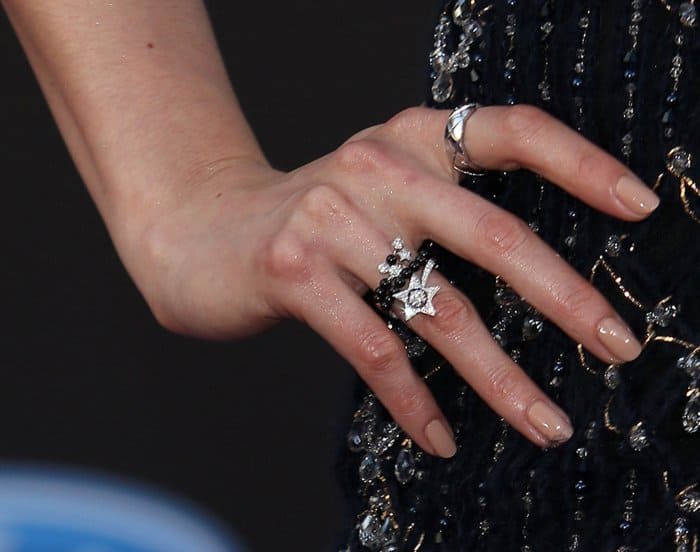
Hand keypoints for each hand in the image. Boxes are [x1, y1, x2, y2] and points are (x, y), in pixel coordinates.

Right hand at [135, 104, 657, 456]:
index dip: (580, 163)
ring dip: (499, 376)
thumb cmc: (309, 222)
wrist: (200, 228)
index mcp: (409, 139)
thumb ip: (442, 211)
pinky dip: (414, 400)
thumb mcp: (377, 191)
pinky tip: (441, 436)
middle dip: (564, 297)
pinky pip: (372, 348)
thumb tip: (539, 279)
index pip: (511, 129)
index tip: (636, 207)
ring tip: (543, 423)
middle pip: (491, 233)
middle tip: (616, 344)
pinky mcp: (293, 270)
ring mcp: (331, 217)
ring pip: (436, 308)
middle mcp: (375, 166)